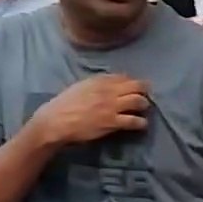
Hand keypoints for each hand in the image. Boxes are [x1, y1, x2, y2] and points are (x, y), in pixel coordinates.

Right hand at [32, 75, 150, 145]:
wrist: (56, 121)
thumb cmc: (65, 105)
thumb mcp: (80, 86)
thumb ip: (96, 84)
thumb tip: (110, 84)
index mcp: (99, 80)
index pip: (124, 77)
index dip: (132, 82)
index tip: (135, 87)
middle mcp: (108, 90)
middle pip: (136, 86)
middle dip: (144, 90)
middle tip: (145, 96)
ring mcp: (112, 106)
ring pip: (139, 101)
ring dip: (144, 105)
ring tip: (143, 109)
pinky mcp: (112, 122)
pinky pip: (134, 121)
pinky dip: (141, 123)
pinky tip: (141, 124)